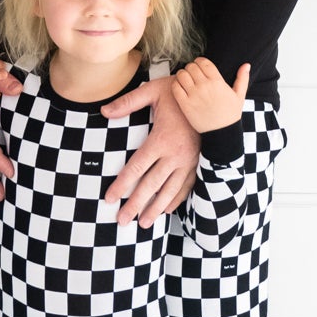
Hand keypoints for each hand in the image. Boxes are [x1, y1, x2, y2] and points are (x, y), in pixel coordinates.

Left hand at [101, 74, 199, 226]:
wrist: (211, 95)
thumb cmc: (179, 93)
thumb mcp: (153, 91)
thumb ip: (128, 102)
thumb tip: (104, 111)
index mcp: (161, 140)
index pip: (136, 168)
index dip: (121, 185)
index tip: (110, 199)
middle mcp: (175, 155)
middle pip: (151, 185)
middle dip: (135, 205)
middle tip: (122, 220)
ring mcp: (189, 161)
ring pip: (169, 190)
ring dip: (155, 209)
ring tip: (143, 224)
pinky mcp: (198, 163)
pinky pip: (186, 186)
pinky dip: (176, 200)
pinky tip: (166, 211)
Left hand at [171, 59, 249, 134]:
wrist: (222, 133)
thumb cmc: (231, 114)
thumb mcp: (240, 96)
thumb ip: (243, 78)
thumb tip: (247, 64)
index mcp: (217, 82)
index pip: (203, 62)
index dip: (199, 61)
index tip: (199, 65)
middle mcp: (204, 86)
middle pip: (191, 66)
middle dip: (191, 67)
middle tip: (192, 73)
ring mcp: (193, 95)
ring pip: (181, 75)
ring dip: (182, 74)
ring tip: (186, 79)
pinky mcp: (185, 104)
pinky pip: (175, 87)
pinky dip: (176, 84)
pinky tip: (181, 87)